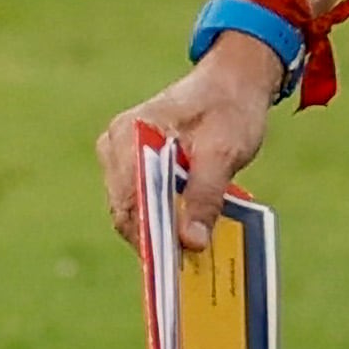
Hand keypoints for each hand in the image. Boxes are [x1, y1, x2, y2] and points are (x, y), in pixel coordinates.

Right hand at [99, 34, 282, 251]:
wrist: (233, 82)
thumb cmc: (229, 108)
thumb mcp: (224, 152)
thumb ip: (205, 195)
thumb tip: (191, 244)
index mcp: (130, 134)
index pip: (129, 200)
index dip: (149, 237)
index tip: (173, 266)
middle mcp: (115, 144)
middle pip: (127, 210)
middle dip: (156, 239)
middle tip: (190, 266)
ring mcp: (120, 155)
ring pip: (133, 211)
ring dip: (161, 231)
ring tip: (194, 250)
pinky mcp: (133, 166)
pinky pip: (142, 202)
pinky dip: (164, 219)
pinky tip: (190, 231)